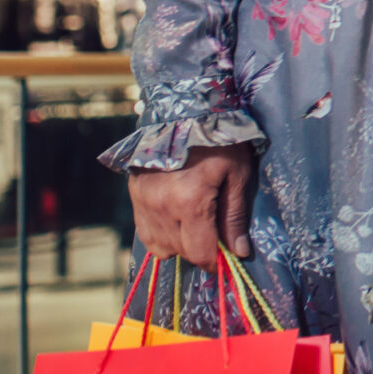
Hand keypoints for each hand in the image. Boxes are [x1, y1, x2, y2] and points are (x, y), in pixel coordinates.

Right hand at [127, 145, 257, 263]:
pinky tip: (176, 220)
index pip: (199, 253)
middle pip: (180, 252)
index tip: (226, 257)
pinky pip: (145, 233)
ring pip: (160, 247)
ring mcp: (143, 203)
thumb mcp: (238, 174)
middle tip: (215, 233)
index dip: (215, 261)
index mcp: (190, 203)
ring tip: (195, 224)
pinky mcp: (134, 196)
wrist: (183, 112)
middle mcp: (161, 208)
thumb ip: (235, 216)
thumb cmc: (219, 141)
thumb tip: (239, 252)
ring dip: (179, 244)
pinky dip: (162, 234)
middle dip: (200, 250)